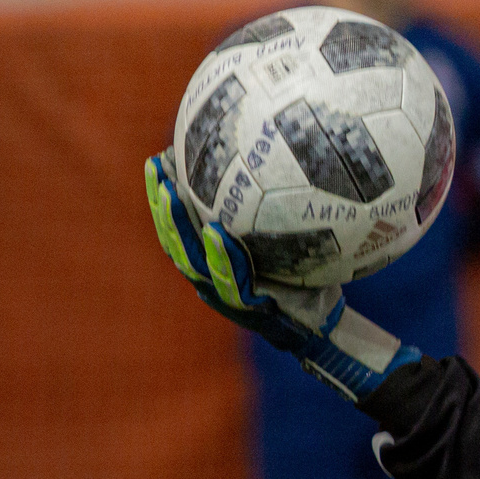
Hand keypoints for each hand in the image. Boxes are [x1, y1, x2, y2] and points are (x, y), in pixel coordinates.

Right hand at [145, 155, 417, 399]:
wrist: (323, 322)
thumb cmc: (304, 275)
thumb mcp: (289, 237)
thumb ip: (275, 206)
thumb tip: (282, 156)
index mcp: (212, 262)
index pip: (179, 228)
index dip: (163, 198)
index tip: (157, 160)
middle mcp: (211, 278)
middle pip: (174, 241)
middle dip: (162, 205)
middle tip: (156, 169)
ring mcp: (226, 295)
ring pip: (192, 260)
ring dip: (178, 226)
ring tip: (172, 192)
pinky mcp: (249, 308)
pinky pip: (231, 280)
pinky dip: (221, 256)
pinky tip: (216, 231)